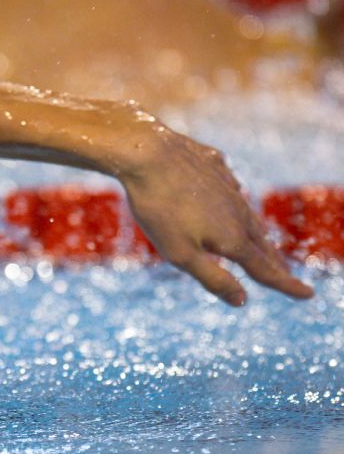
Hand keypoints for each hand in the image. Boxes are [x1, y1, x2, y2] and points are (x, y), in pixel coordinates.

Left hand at [121, 130, 313, 305]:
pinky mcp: (213, 166)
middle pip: (260, 244)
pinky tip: (231, 199)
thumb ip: (213, 278)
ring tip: (260, 245)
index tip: (307, 295)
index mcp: (232, 237)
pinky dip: (234, 202)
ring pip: (247, 215)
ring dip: (257, 234)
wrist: (146, 152)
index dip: (286, 285)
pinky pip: (228, 188)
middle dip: (274, 263)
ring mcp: (226, 185)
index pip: (265, 269)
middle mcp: (237, 211)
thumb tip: (242, 301)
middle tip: (285, 276)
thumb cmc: (158, 208)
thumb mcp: (180, 254)